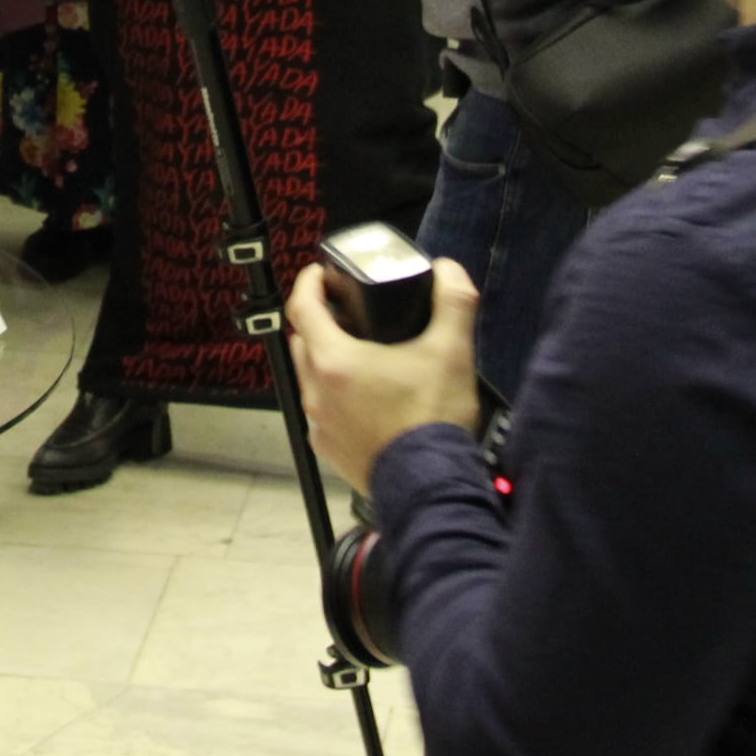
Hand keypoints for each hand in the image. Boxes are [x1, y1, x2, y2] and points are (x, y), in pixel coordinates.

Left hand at [286, 259, 482, 486]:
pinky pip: (322, 410)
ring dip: (327, 360)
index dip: (309, 282)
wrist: (430, 487)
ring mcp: (319, 423)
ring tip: (362, 355)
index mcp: (334, 360)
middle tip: (349, 311)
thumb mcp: (451, 351)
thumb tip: (450, 269)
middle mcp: (316, 391)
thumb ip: (453, 301)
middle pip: (303, 341)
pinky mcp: (328, 448)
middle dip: (319, 321)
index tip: (321, 273)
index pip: (301, 306)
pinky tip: (367, 398)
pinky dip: (335, 395)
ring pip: (311, 377)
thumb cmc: (433, 420)